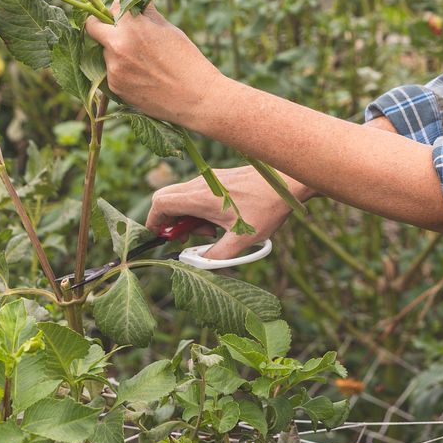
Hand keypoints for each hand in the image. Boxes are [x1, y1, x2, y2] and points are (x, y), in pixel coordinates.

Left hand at [81, 1, 223, 127]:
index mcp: (131, 26)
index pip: (111, 7)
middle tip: (114, 30)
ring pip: (104, 51)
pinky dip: (121, 70)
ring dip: (115, 51)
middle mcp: (116, 46)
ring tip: (142, 61)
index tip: (124, 13)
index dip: (119, 9)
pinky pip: (110, 72)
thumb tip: (137, 2)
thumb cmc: (187, 60)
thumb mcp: (169, 30)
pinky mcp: (114, 87)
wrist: (196, 98)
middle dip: (102, 25)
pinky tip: (142, 76)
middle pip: (93, 27)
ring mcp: (113, 68)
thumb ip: (147, 15)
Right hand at [148, 165, 306, 260]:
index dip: (155, 221)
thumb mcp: (241, 241)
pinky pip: (198, 193)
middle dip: (171, 221)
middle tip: (187, 239)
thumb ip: (216, 257)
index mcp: (200, 197)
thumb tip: (198, 264)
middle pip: (167, 198)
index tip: (162, 238)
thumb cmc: (266, 208)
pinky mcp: (220, 178)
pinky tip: (222, 221)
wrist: (288, 182)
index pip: (161, 203)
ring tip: (211, 231)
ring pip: (183, 196)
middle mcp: (201, 184)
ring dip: (189, 217)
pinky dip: (201, 209)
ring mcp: (210, 179)